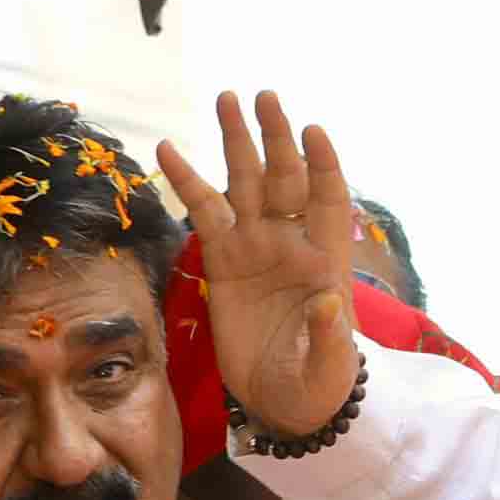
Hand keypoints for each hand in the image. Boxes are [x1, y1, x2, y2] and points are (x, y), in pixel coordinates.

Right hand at [157, 91, 364, 438]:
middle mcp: (291, 242)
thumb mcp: (328, 367)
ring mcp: (255, 247)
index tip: (312, 131)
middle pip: (285, 178)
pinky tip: (168, 150)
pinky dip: (187, 182)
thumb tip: (330, 305)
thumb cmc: (315, 384)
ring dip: (237, 143)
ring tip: (226, 100)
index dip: (323, 165)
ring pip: (245, 184)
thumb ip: (329, 338)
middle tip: (263, 96)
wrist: (280, 402)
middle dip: (276, 138)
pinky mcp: (222, 262)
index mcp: (326, 260)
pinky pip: (203, 214)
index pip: (327, 200)